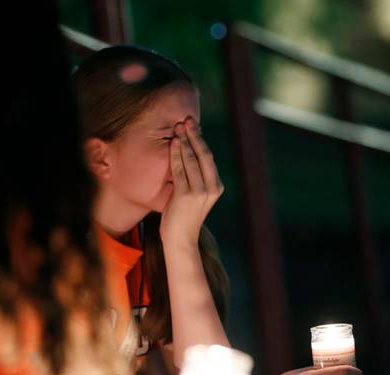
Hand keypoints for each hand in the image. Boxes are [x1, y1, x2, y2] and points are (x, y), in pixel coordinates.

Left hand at [160, 117, 222, 244]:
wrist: (181, 240)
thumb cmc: (184, 218)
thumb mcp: (194, 196)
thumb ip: (195, 179)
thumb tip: (187, 156)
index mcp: (216, 186)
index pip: (208, 158)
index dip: (200, 140)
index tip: (193, 126)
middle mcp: (212, 188)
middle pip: (204, 154)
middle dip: (195, 135)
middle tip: (187, 119)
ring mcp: (200, 192)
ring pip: (192, 159)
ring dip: (184, 141)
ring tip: (178, 127)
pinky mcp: (186, 195)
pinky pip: (180, 170)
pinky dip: (176, 154)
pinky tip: (173, 143)